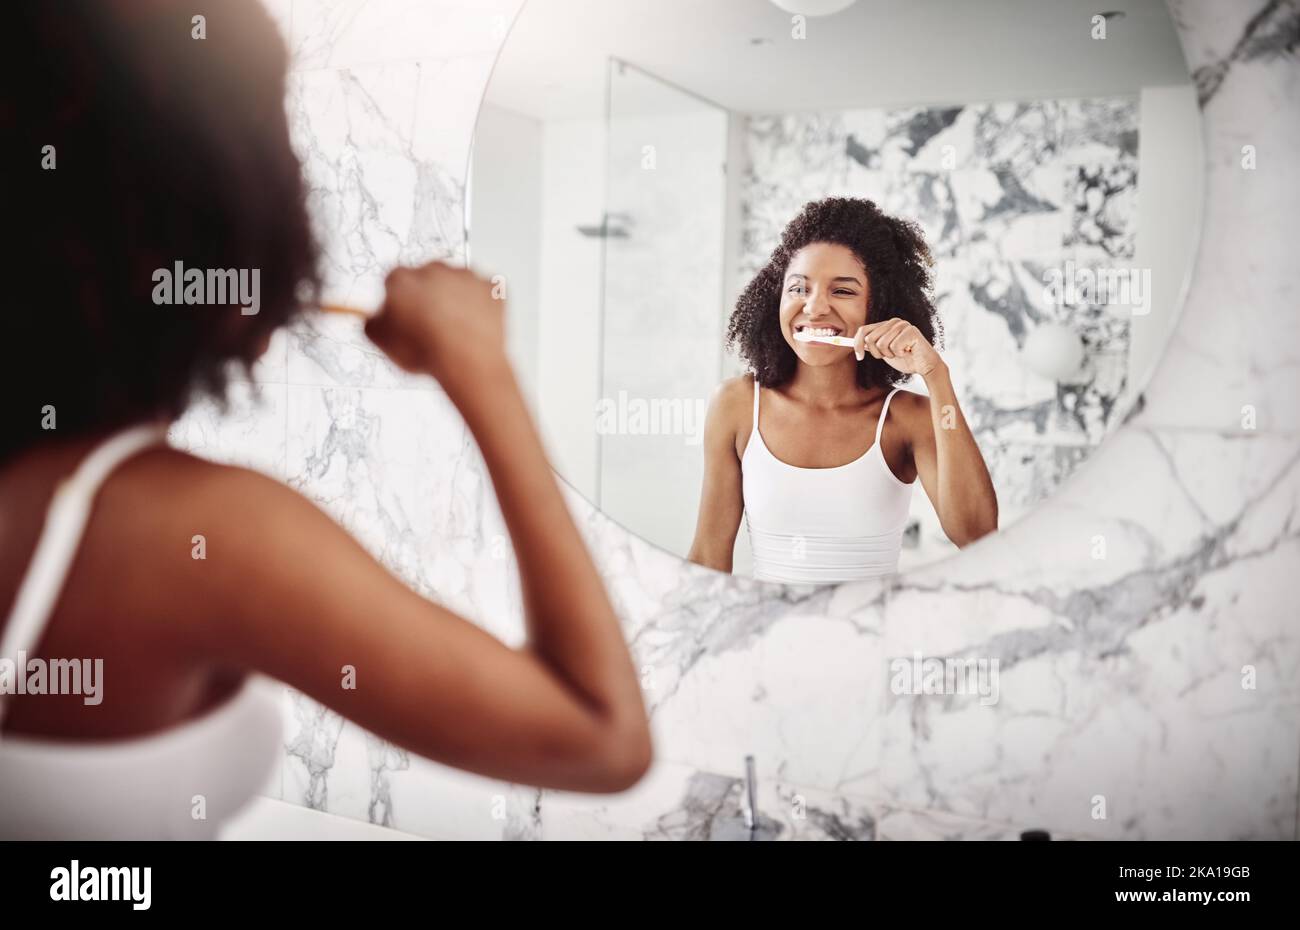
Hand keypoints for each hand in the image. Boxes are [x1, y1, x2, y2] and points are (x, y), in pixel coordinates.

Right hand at [365, 261, 508, 392]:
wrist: (468, 361)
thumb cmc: (427, 351)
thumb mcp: (380, 340)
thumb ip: (373, 321)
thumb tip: (376, 317)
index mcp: (402, 278)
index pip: (394, 281)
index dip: (399, 301)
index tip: (405, 316)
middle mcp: (433, 269)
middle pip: (426, 278)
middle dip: (427, 296)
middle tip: (430, 325)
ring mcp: (464, 276)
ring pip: (456, 282)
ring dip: (454, 298)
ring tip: (454, 329)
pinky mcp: (490, 286)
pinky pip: (484, 291)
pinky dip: (481, 303)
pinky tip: (474, 324)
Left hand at [853, 318, 941, 376]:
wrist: (924, 366)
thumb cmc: (905, 359)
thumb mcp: (884, 352)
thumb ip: (871, 346)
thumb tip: (854, 343)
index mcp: (886, 325)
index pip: (864, 330)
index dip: (857, 344)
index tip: (859, 357)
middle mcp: (894, 322)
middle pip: (870, 339)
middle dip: (877, 353)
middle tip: (890, 355)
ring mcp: (903, 325)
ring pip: (882, 344)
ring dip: (890, 354)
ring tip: (901, 353)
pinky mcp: (911, 331)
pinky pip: (894, 346)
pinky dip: (900, 354)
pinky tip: (909, 352)